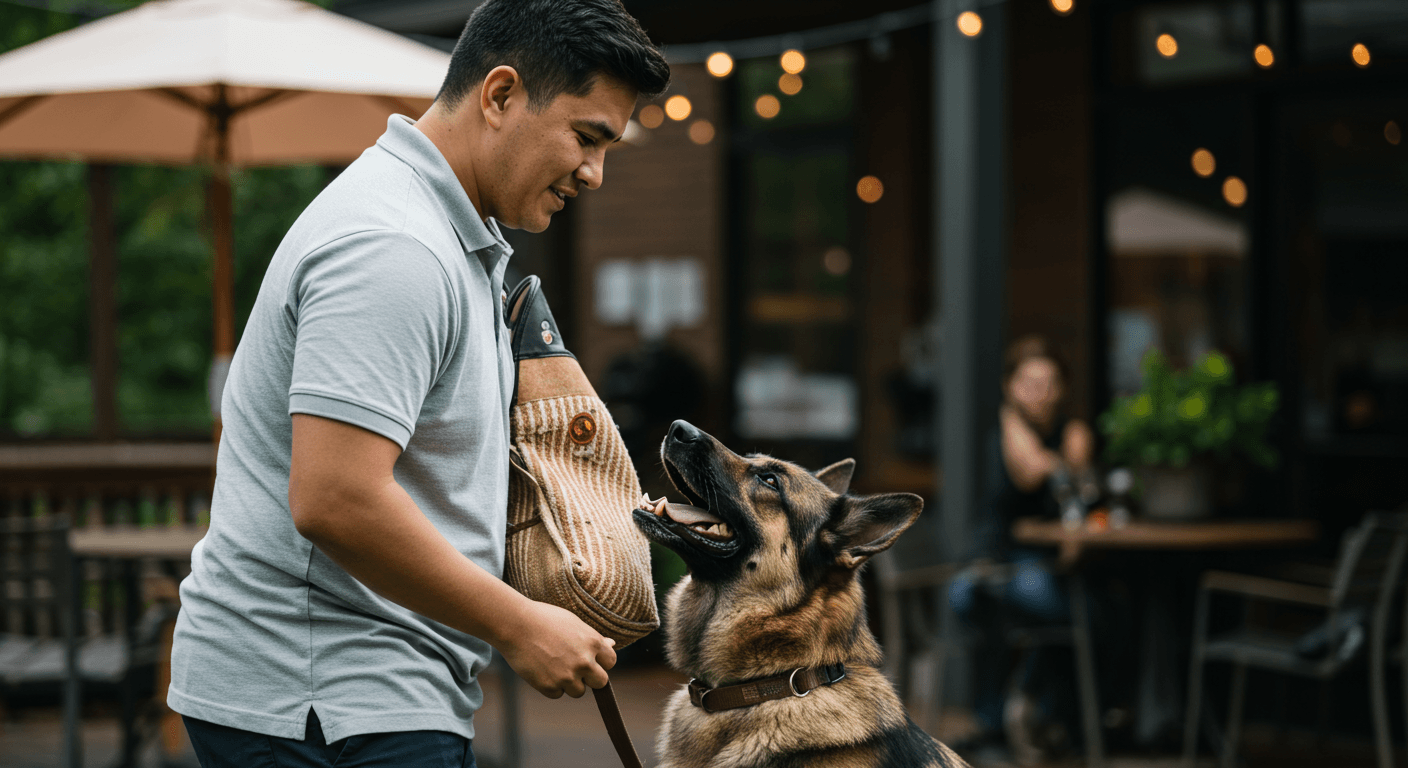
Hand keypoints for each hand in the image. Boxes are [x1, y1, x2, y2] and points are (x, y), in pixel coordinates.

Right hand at [498, 600, 615, 698]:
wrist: (515, 624)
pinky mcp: (549, 686)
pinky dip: (550, 686)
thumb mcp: (573, 623)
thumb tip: (611, 644)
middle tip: (574, 668)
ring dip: (569, 683)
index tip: (590, 659)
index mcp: (593, 642)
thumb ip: (593, 638)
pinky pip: (557, 694)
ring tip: (553, 665)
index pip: (610, 662)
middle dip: (590, 678)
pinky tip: (541, 669)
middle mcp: (584, 661)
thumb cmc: (544, 619)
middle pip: (600, 682)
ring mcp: (567, 676)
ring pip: (578, 691)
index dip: (600, 662)